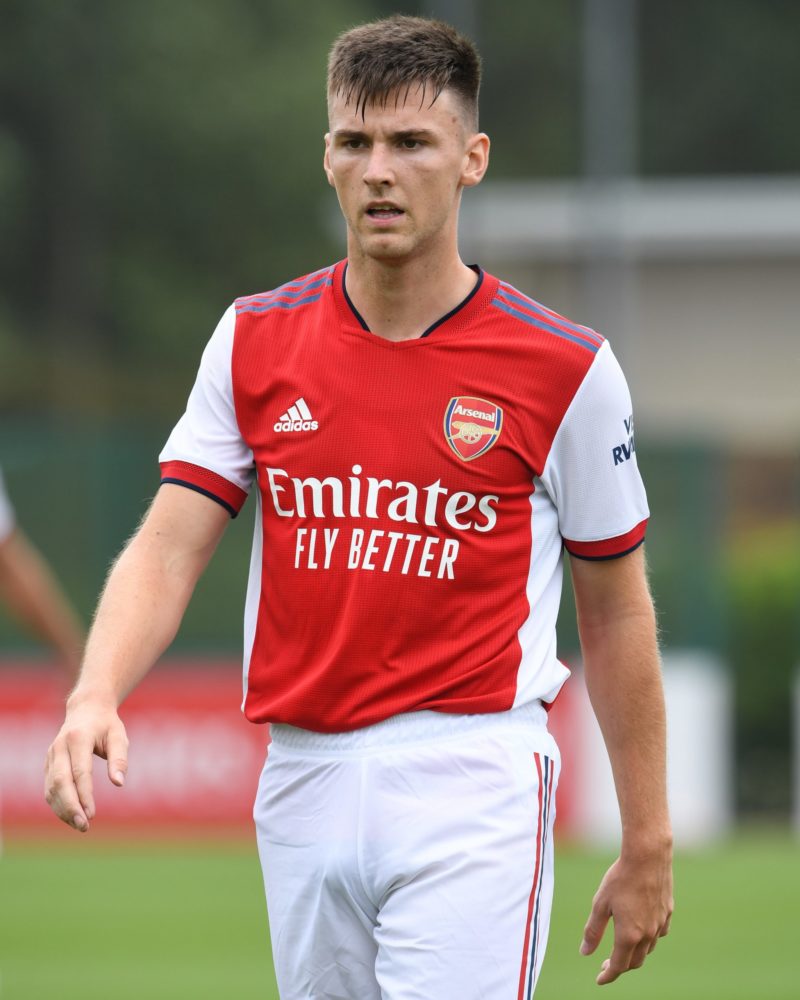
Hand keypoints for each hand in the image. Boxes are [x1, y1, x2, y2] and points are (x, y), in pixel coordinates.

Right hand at [44, 696, 128, 832]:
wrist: (86, 709)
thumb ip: (119, 759)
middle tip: (84, 826)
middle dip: (71, 806)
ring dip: (63, 810)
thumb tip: (119, 783)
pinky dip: (58, 805)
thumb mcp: (119, 736)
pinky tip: (71, 816)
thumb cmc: (106, 725)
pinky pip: (49, 788)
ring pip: (51, 788)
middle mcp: (60, 746)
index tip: (92, 814)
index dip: (84, 794)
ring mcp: (51, 755)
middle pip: (60, 782)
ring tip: (80, 826)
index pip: (79, 771)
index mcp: (78, 737)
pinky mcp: (48, 764)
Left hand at [580, 847, 672, 984]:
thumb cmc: (620, 878)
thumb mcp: (600, 904)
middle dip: (620, 966)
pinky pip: (659, 933)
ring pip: (648, 949)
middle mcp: (648, 934)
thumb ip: (593, 931)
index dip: (608, 975)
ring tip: (622, 947)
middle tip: (606, 963)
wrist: (647, 856)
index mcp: (629, 935)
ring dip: (635, 953)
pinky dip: (649, 938)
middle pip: (635, 962)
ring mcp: (660, 924)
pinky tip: (643, 930)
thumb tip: (585, 953)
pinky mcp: (667, 911)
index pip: (618, 966)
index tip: (599, 979)